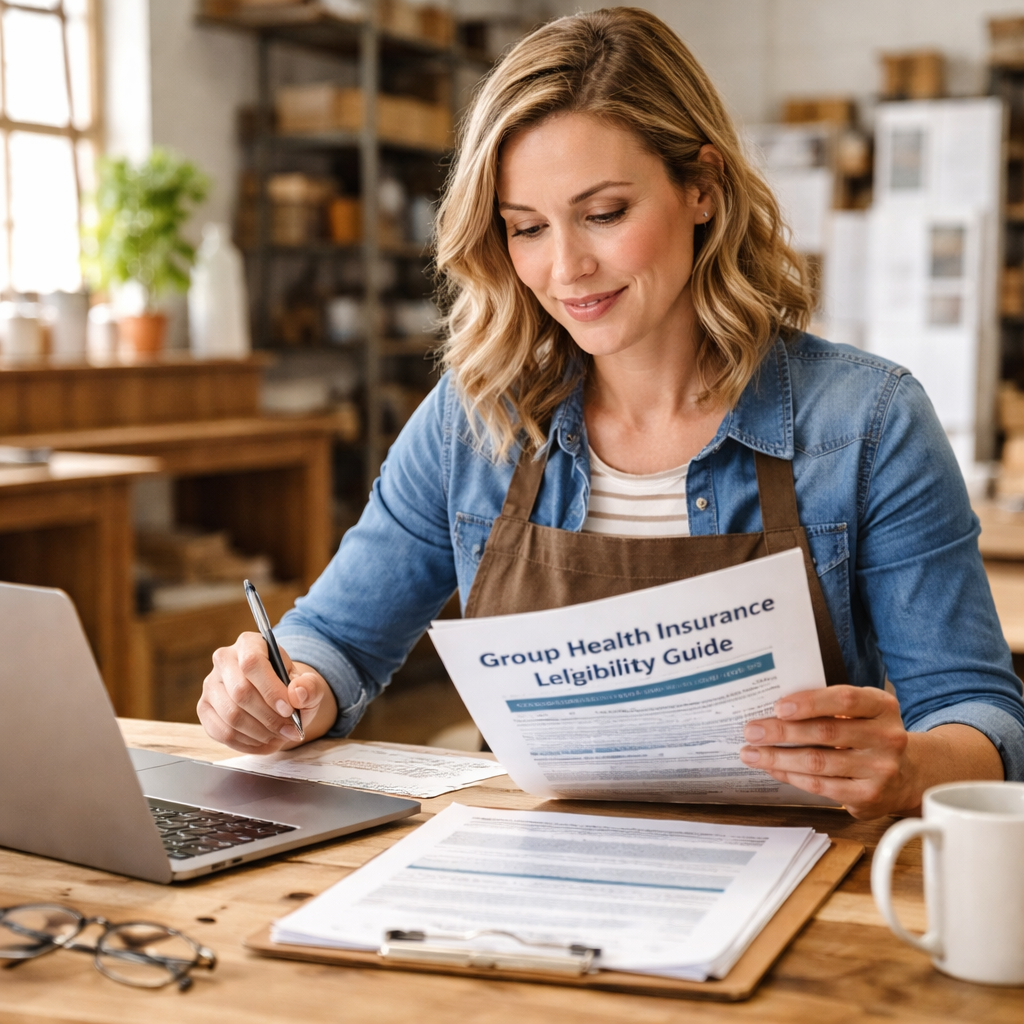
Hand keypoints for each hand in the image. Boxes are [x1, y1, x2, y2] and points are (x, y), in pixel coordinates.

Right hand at [197, 632, 337, 753]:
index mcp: (249, 643)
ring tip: (279, 736)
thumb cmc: (291, 687)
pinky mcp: (204, 709)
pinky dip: (246, 743)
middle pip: (240, 692)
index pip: (252, 663)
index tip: (288, 710)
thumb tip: (298, 693)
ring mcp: (211, 685)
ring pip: (231, 716)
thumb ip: (310, 686)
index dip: (271, 690)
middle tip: (290, 730)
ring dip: (260, 733)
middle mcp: (224, 660)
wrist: (277, 698)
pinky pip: (221, 732)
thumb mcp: (309, 683)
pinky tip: (264, 742)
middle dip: (269, 717)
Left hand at [739, 685, 912, 818]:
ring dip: (778, 758)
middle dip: (782, 732)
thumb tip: (774, 710)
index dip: (810, 702)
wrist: (905, 775)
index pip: (845, 700)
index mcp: (882, 707)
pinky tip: (773, 769)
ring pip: (818, 763)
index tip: (778, 707)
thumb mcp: (862, 713)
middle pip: (826, 733)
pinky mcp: (868, 796)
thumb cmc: (868, 735)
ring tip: (752, 753)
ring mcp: (880, 770)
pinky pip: (821, 786)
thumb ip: (829, 707)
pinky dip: (791, 776)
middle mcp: (887, 738)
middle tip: (752, 731)